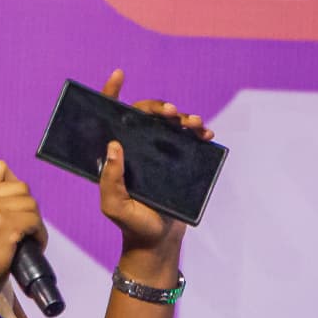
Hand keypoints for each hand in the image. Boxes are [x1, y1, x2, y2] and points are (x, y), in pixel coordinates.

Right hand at [0, 159, 46, 308]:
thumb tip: (15, 191)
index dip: (11, 183)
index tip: (13, 203)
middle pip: (20, 185)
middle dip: (26, 206)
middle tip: (22, 225)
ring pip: (30, 202)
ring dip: (34, 221)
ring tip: (26, 238)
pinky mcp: (5, 225)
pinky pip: (35, 221)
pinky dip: (39, 234)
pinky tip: (31, 244)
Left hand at [97, 68, 210, 258]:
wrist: (159, 242)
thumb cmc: (132, 224)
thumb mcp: (115, 206)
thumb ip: (111, 179)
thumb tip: (114, 145)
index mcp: (117, 154)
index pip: (111, 118)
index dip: (112, 93)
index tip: (119, 74)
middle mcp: (137, 149)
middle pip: (146, 115)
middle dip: (158, 107)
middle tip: (170, 112)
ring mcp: (158, 154)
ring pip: (170, 125)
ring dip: (183, 117)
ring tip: (192, 124)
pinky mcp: (178, 162)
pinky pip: (189, 140)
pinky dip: (199, 133)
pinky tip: (205, 134)